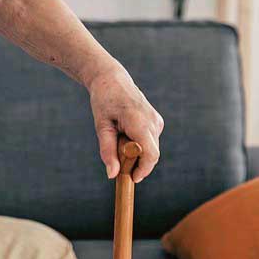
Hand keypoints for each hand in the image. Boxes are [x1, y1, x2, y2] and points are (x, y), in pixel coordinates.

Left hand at [89, 64, 163, 183]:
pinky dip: (138, 145)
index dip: (143, 170)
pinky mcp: (157, 122)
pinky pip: (150, 142)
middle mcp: (153, 122)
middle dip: (135, 162)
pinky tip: (126, 133)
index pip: (151, 154)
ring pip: (150, 149)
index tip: (131, 178)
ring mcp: (157, 121)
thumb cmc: (104, 101)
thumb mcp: (101, 126)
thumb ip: (107, 151)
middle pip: (151, 155)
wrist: (112, 79)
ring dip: (135, 152)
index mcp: (140, 122)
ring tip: (118, 137)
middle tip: (116, 155)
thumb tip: (112, 175)